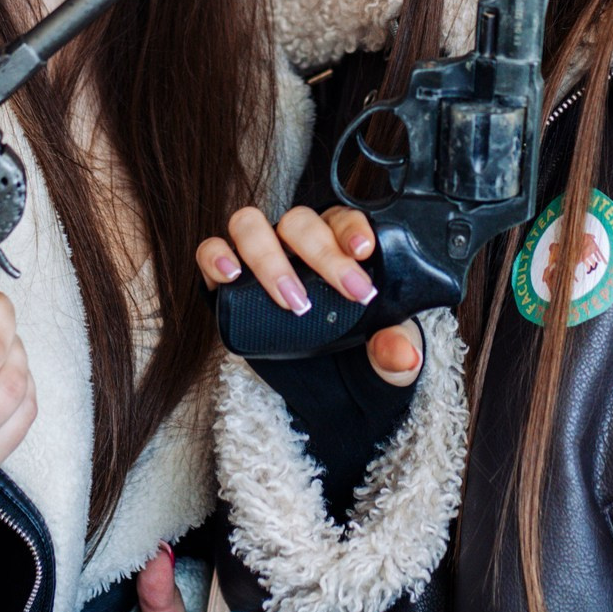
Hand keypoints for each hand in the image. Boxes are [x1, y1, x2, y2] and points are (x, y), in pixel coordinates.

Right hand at [196, 205, 421, 386]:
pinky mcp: (227, 282)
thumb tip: (401, 353)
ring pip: (251, 225)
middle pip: (299, 222)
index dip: (351, 229)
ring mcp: (259, 258)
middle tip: (345, 291)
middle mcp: (296, 244)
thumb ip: (397, 351)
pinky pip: (211, 252)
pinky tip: (230, 276)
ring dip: (270, 257)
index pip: (342, 219)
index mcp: (338, 246)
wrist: (322, 392)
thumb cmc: (356, 356)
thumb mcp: (384, 359)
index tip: (364, 251)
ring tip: (292, 298)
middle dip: (322, 253)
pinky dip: (215, 257)